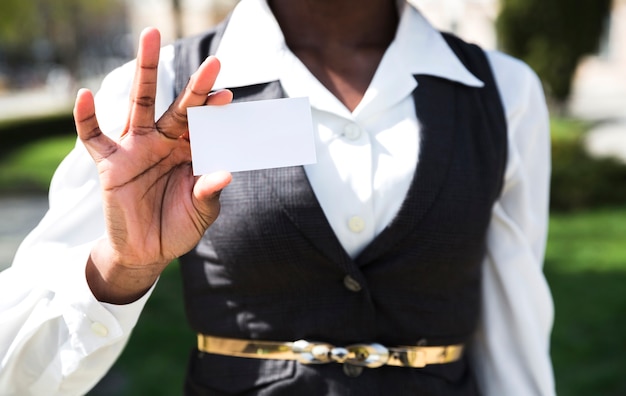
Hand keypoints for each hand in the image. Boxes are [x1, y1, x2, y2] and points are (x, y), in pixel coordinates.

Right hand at [74, 28, 231, 303]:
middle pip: (177, 105)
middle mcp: (163, 142)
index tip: (227, 96)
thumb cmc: (178, 227)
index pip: (203, 124)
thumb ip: (209, 192)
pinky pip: (94, 137)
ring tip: (150, 40)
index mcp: (189, 152)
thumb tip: (225, 174)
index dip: (214, 110)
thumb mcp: (200, 212)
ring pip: (139, 104)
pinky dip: (86, 118)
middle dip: (194, 85)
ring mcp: (136, 148)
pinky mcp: (110, 163)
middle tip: (214, 62)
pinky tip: (85, 96)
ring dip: (144, 73)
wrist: (145, 252)